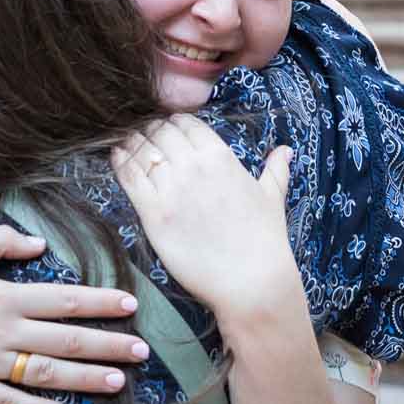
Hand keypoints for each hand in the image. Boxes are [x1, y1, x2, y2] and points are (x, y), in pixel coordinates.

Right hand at [0, 226, 150, 403]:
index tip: (131, 305)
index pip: (63, 299)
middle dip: (108, 345)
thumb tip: (39, 244)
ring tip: (117, 383)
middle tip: (142, 351)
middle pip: (65, 340)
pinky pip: (7, 402)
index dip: (100, 303)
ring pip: (45, 373)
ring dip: (85, 378)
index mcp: (0, 295)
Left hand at [111, 115, 302, 324]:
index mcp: (221, 156)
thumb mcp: (272, 197)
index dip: (172, 122)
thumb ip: (276, 170)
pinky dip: (120, 163)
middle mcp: (193, 167)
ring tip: (127, 144)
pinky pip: (128, 177)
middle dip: (150, 130)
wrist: (250, 281)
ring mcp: (171, 189)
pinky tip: (117, 158)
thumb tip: (285, 150)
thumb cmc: (264, 240)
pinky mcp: (152, 213)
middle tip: (143, 136)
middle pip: (159, 132)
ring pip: (140, 150)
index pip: (185, 122)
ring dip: (132, 143)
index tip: (167, 128)